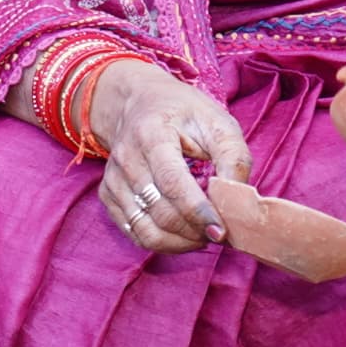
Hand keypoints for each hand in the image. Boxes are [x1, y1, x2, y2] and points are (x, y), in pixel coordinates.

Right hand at [92, 60, 249, 254]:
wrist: (138, 103)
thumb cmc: (183, 113)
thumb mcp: (217, 123)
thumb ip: (233, 158)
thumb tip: (237, 200)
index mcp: (152, 134)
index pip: (172, 183)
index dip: (198, 212)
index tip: (220, 230)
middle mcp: (126, 158)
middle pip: (160, 212)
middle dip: (194, 231)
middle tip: (218, 232)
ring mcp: (112, 179)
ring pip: (145, 230)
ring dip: (179, 243)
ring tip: (202, 236)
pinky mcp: (108, 195)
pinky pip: (134, 232)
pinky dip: (162, 242)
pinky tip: (183, 234)